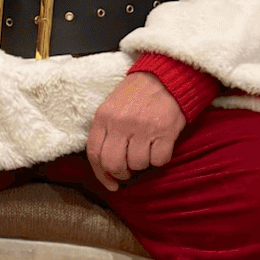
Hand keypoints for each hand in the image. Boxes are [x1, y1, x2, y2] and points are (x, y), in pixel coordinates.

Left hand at [86, 72, 186, 192]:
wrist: (165, 76)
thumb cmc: (137, 94)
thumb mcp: (112, 106)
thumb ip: (105, 131)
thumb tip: (105, 164)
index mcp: (103, 117)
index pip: (94, 154)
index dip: (101, 174)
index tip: (110, 183)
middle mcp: (120, 123)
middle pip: (113, 164)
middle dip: (121, 173)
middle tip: (129, 170)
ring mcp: (142, 128)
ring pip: (137, 164)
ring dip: (142, 163)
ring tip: (146, 149)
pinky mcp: (164, 131)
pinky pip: (158, 160)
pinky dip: (160, 159)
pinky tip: (160, 146)